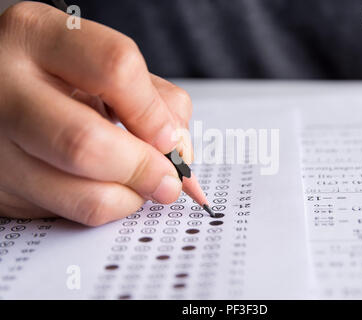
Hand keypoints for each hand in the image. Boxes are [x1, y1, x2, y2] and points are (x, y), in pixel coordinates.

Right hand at [0, 2, 192, 224]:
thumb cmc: (55, 74)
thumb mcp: (99, 65)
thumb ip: (149, 97)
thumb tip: (179, 149)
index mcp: (38, 36)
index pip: (115, 70)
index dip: (154, 113)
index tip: (171, 139)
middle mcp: (5, 90)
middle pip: (87, 144)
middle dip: (144, 170)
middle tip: (167, 179)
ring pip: (82, 196)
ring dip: (129, 198)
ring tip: (137, 182)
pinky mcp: (1, 189)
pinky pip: (71, 215)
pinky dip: (104, 206)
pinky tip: (103, 184)